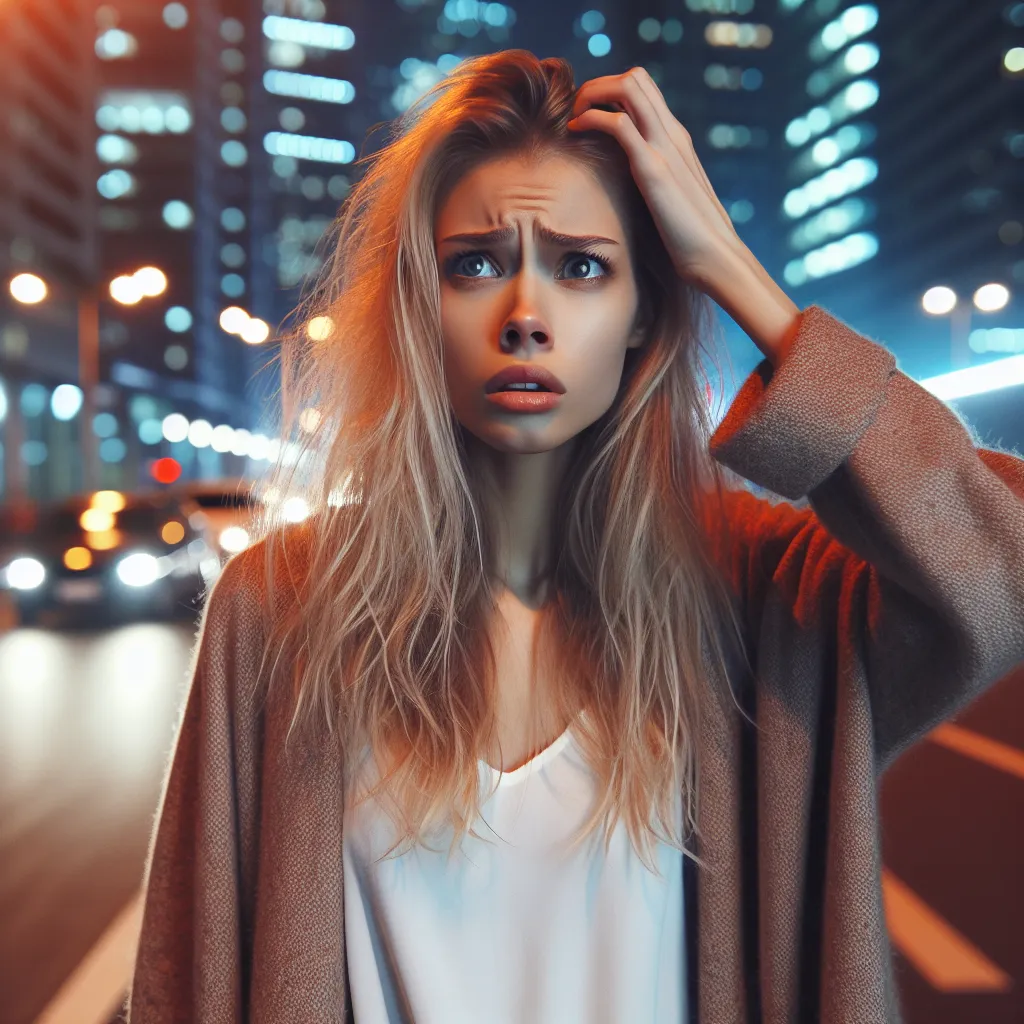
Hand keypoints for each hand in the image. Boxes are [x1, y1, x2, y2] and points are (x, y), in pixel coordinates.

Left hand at [569, 68, 800, 364]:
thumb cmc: (693, 241)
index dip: (613, 92)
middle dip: (598, 85)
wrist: (716, 259)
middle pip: (636, 78)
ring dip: (592, 93)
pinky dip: (590, 118)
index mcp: (677, 141)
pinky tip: (576, 132)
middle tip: (578, 113)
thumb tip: (634, 195)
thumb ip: (656, 185)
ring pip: (628, 87)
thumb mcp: (672, 201)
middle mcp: (673, 136)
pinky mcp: (654, 169)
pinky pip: (618, 124)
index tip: (589, 117)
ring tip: (574, 118)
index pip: (646, 92)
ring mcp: (665, 148)